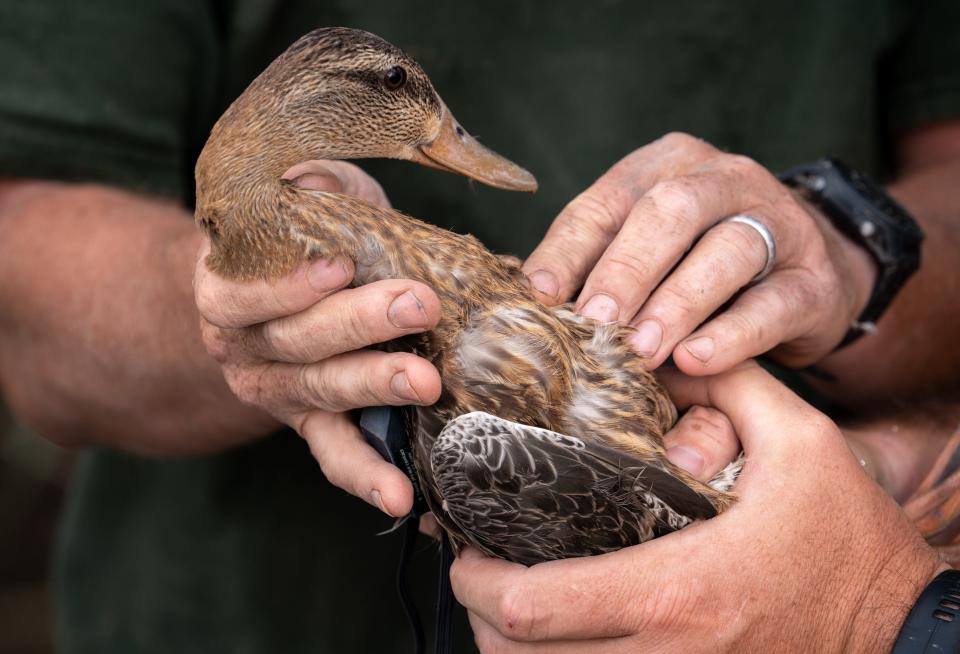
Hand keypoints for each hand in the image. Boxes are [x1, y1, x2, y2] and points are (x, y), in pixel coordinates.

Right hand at [194, 161, 439, 516]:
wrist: (273, 296)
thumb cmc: (296, 238)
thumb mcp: (299, 199)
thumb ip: (310, 187)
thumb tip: (321, 183)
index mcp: (225, 291)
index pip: (243, 294)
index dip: (287, 285)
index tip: (339, 265)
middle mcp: (245, 351)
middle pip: (299, 342)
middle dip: (362, 323)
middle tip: (419, 304)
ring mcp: (280, 394)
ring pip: (324, 393)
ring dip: (377, 385)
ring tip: (425, 381)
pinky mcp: (315, 424)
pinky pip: (336, 456)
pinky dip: (368, 477)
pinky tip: (401, 494)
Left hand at [452, 363, 944, 652]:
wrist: (902, 629)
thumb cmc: (850, 542)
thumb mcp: (802, 444)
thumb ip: (730, 388)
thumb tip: (671, 358)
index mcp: (676, 590)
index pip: (536, 606)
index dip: (478, 581)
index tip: (464, 549)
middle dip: (481, 616)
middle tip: (476, 570)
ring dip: (511, 649)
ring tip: (506, 601)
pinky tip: (559, 637)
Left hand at [522, 133, 875, 373]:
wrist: (809, 277)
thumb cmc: (702, 266)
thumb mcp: (649, 253)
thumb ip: (600, 267)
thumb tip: (534, 304)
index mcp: (667, 165)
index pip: (609, 200)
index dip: (570, 248)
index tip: (540, 294)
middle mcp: (725, 179)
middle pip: (669, 212)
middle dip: (624, 271)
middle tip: (593, 324)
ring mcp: (778, 223)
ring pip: (726, 251)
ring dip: (676, 303)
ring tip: (640, 350)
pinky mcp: (813, 279)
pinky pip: (773, 303)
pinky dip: (732, 334)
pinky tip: (695, 359)